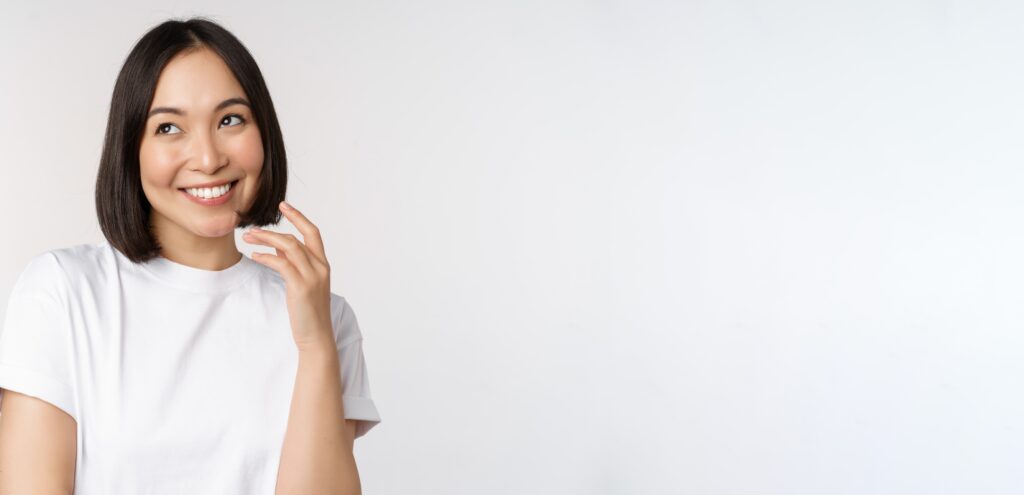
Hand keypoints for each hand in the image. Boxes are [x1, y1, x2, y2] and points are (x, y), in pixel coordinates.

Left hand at [242, 201, 334, 352]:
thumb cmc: (308, 311)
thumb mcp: (302, 283)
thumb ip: (292, 263)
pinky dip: (266, 257)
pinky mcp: (301, 287)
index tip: (284, 205)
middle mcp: (320, 267)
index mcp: (322, 264)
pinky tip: (255, 256)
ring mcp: (312, 276)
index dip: (299, 217)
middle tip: (251, 228)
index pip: (313, 233)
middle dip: (273, 230)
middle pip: (297, 237)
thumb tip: (277, 247)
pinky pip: (281, 264)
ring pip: (289, 247)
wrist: (316, 336)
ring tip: (248, 239)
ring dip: (266, 240)